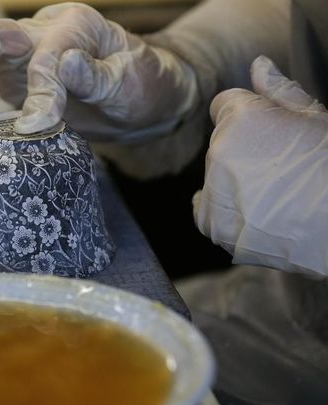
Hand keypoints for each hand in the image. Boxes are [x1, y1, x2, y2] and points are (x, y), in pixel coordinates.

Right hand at [0, 3, 198, 136]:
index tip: (38, 126)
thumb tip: (63, 63)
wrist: (142, 96)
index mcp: (77, 27)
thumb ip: (96, 75)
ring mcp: (25, 50)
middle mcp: (45, 31)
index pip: (48, 56)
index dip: (41, 91)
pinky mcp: (13, 72)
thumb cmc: (141, 87)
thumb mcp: (130, 83)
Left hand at [193, 56, 327, 275]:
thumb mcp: (318, 120)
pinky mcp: (210, 222)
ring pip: (215, 175)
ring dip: (234, 182)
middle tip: (282, 170)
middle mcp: (219, 151)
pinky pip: (206, 209)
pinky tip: (258, 215)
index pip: (224, 104)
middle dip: (243, 150)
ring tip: (276, 197)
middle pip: (221, 141)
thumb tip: (258, 64)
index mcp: (243, 119)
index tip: (270, 134)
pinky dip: (225, 213)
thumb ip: (281, 91)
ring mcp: (211, 188)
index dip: (249, 117)